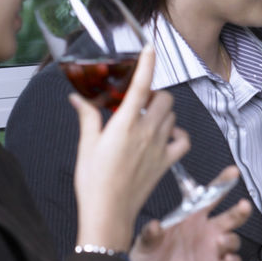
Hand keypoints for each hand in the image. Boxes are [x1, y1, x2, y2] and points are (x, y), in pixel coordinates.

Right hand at [73, 46, 189, 252]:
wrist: (109, 212)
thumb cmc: (94, 181)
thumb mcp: (86, 145)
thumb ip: (87, 117)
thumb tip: (78, 99)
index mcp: (124, 124)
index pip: (141, 86)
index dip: (147, 64)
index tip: (150, 48)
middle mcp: (147, 132)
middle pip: (164, 99)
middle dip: (155, 93)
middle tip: (139, 99)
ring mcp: (160, 147)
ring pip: (173, 116)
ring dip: (164, 111)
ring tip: (147, 117)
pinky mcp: (167, 162)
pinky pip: (184, 141)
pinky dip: (179, 134)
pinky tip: (168, 135)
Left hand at [127, 169, 251, 260]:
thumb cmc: (144, 259)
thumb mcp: (143, 245)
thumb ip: (150, 235)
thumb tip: (153, 225)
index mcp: (190, 219)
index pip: (210, 197)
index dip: (222, 184)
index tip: (233, 173)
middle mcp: (206, 232)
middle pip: (231, 217)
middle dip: (240, 211)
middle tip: (243, 206)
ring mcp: (212, 251)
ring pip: (234, 240)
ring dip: (231, 239)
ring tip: (221, 242)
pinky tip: (227, 260)